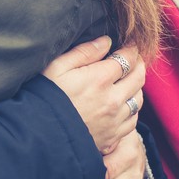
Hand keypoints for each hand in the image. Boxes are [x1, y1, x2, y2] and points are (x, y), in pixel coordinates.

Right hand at [41, 36, 144, 152]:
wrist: (39, 135)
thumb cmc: (43, 97)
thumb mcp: (56, 67)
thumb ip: (83, 52)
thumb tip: (106, 41)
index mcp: (100, 79)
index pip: (127, 59)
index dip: (131, 49)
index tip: (130, 45)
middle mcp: (113, 100)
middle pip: (138, 78)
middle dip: (139, 65)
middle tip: (135, 59)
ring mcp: (115, 120)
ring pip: (138, 99)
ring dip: (137, 87)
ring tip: (129, 81)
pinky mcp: (113, 137)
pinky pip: (133, 120)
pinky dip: (132, 110)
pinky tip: (123, 105)